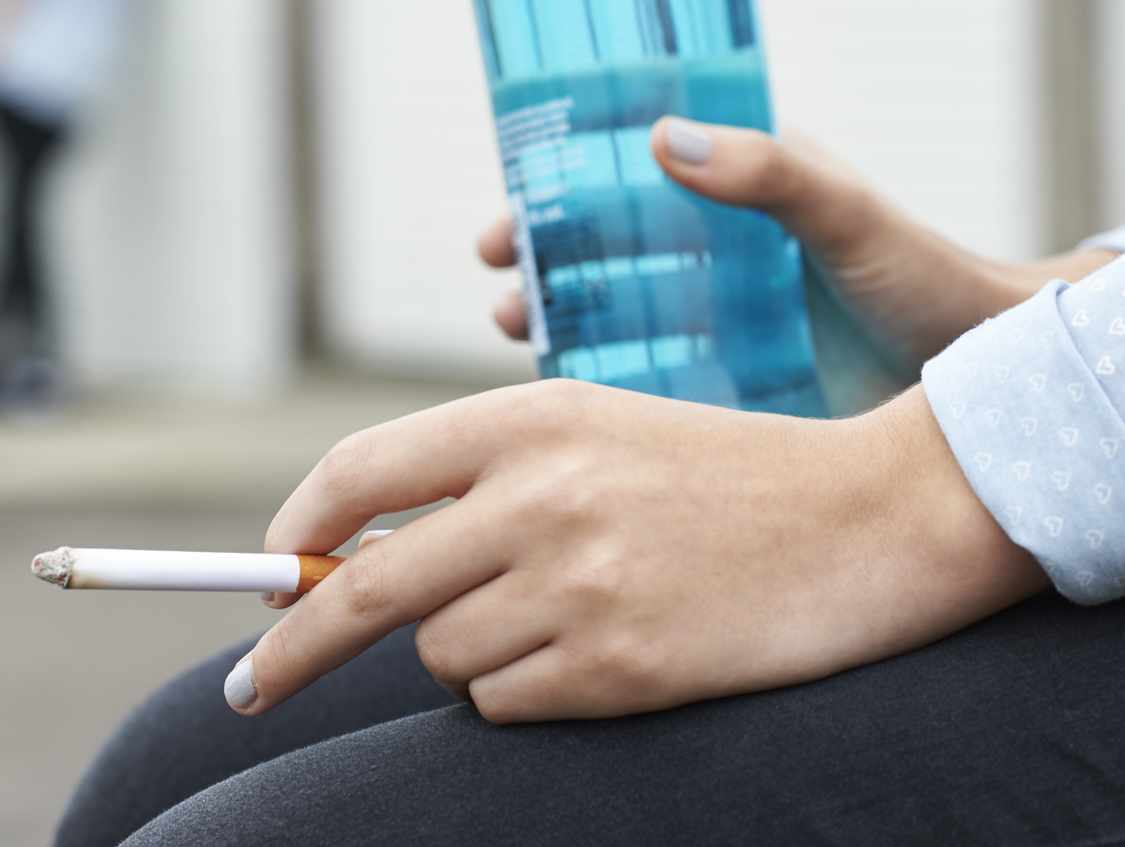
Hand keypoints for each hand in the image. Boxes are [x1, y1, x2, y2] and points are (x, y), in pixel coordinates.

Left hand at [236, 380, 1046, 722]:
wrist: (876, 516)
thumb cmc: (725, 473)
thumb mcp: (598, 430)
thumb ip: (479, 477)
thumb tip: (339, 557)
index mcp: (530, 419)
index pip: (360, 472)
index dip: (291, 531)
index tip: (264, 570)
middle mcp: (540, 496)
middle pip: (361, 590)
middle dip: (289, 648)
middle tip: (248, 689)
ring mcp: (579, 586)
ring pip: (438, 657)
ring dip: (465, 657)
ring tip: (561, 620)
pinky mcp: (621, 669)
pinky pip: (504, 705)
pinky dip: (523, 695)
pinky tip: (599, 655)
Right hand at [479, 120, 1114, 407]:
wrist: (987, 393)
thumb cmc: (928, 283)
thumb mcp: (849, 219)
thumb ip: (772, 175)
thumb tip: (665, 138)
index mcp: (736, 194)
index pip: (619, 182)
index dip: (549, 198)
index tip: (503, 226)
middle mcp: (713, 255)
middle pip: (597, 251)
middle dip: (537, 267)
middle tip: (500, 291)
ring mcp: (717, 323)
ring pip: (611, 318)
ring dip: (556, 327)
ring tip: (520, 342)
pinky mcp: (728, 388)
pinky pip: (645, 385)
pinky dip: (599, 390)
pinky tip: (567, 412)